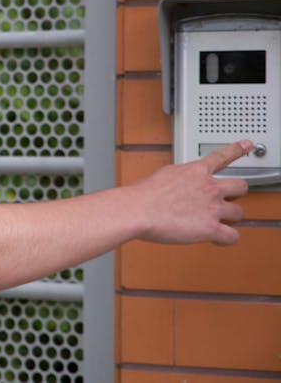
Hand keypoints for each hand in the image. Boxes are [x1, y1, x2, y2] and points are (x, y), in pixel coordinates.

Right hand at [132, 140, 251, 245]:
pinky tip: (217, 238)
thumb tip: (183, 183)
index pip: (222, 156)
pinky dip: (226, 239)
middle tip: (227, 199)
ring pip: (239, 213)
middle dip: (236, 194)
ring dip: (230, 218)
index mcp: (195, 171)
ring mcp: (212, 208)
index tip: (247, 144)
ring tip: (218, 221)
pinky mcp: (211, 228)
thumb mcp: (164, 175)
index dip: (237, 149)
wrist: (138, 210)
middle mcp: (209, 187)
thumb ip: (181, 178)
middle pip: (241, 186)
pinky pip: (232, 236)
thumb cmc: (143, 195)